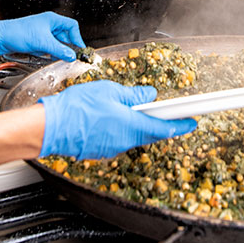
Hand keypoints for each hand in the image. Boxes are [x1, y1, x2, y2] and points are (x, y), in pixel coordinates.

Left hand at [0, 12, 84, 60]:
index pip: (72, 26)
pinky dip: (48, 53)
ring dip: (56, 51)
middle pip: (65, 36)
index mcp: (52, 20)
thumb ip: (59, 50)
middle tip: (69, 56)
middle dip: (66, 47)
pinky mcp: (36, 40)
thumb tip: (71, 55)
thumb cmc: (17, 32)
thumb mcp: (42, 42)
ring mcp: (42, 33)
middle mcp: (48, 25)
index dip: (77, 37)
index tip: (79, 49)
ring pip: (56, 43)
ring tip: (56, 57)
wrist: (0, 38)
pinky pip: (48, 47)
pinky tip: (45, 56)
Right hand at [39, 81, 196, 159]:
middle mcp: (125, 141)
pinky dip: (120, 129)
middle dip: (157, 122)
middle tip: (163, 112)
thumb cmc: (77, 108)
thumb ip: (133, 95)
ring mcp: (113, 149)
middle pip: (150, 133)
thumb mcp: (109, 91)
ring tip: (123, 108)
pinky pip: (118, 139)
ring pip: (133, 136)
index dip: (181, 124)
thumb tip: (149, 96)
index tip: (192, 122)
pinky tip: (109, 118)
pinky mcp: (101, 151)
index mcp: (132, 125)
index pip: (164, 127)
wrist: (50, 128)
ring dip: (135, 124)